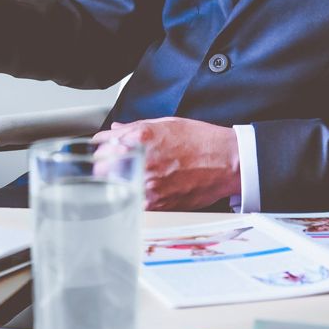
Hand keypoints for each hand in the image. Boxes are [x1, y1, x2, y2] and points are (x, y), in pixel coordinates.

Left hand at [93, 117, 240, 210]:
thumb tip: (116, 130)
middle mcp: (143, 162)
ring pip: (115, 189)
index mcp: (142, 138)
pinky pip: (134, 202)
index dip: (100, 148)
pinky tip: (142, 190)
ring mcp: (150, 185)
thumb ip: (136, 127)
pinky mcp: (158, 204)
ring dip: (116, 184)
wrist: (228, 162)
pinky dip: (133, 197)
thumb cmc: (202, 141)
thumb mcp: (167, 124)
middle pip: (102, 170)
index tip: (101, 149)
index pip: (103, 145)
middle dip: (103, 167)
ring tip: (128, 179)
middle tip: (108, 166)